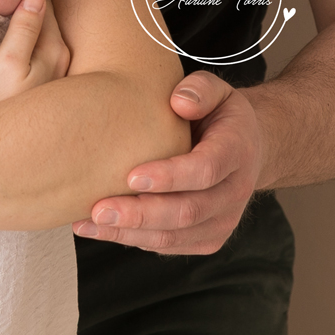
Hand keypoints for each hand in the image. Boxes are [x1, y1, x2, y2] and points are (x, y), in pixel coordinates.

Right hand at [0, 0, 70, 111]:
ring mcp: (55, 74)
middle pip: (49, 15)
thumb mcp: (6, 63)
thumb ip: (24, 28)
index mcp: (56, 50)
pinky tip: (16, 28)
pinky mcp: (43, 86)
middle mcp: (62, 60)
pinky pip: (40, 47)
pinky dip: (31, 32)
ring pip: (45, 31)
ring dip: (33, 13)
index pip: (46, 1)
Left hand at [71, 71, 263, 253]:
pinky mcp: (207, 239)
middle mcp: (235, 192)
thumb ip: (200, 90)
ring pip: (175, 235)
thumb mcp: (217, 91)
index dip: (170, 176)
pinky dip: (133, 239)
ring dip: (129, 233)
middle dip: (141, 213)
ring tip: (88, 223)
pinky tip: (100, 229)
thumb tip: (178, 102)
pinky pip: (169, 245)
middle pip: (188, 211)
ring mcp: (223, 221)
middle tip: (100, 210)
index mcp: (238, 151)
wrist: (246, 149)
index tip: (131, 175)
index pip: (207, 170)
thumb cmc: (221, 116)